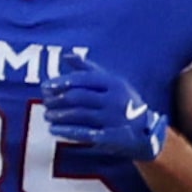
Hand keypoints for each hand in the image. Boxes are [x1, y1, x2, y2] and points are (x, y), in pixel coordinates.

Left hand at [42, 57, 168, 161]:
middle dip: (58, 100)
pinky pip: (84, 133)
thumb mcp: (111, 82)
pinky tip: (53, 130)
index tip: (45, 87)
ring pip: (79, 115)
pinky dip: (66, 131)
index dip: (62, 82)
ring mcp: (113, 119)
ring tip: (47, 115)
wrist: (145, 130)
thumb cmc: (122, 101)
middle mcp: (114, 100)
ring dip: (59, 115)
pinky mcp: (110, 137)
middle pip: (79, 97)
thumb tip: (66, 55)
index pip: (84, 79)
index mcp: (114, 84)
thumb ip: (88, 69)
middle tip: (45, 103)